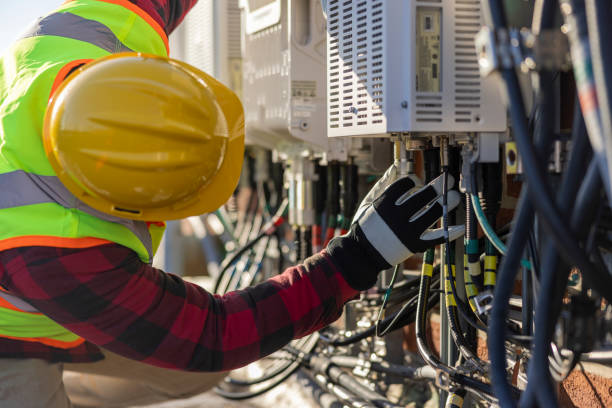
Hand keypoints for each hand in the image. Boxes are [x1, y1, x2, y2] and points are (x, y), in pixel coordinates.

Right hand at [327, 169, 463, 289]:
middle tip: (449, 179)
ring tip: (454, 196)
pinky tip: (460, 227)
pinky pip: (436, 238)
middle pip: (425, 194)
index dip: (415, 179)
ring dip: (447, 202)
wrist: (362, 254)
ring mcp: (407, 231)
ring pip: (434, 212)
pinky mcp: (414, 245)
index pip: (406, 183)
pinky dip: (450, 233)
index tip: (419, 182)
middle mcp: (397, 215)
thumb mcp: (369, 203)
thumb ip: (383, 184)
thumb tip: (395, 166)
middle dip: (440, 185)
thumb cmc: (364, 226)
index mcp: (385, 202)